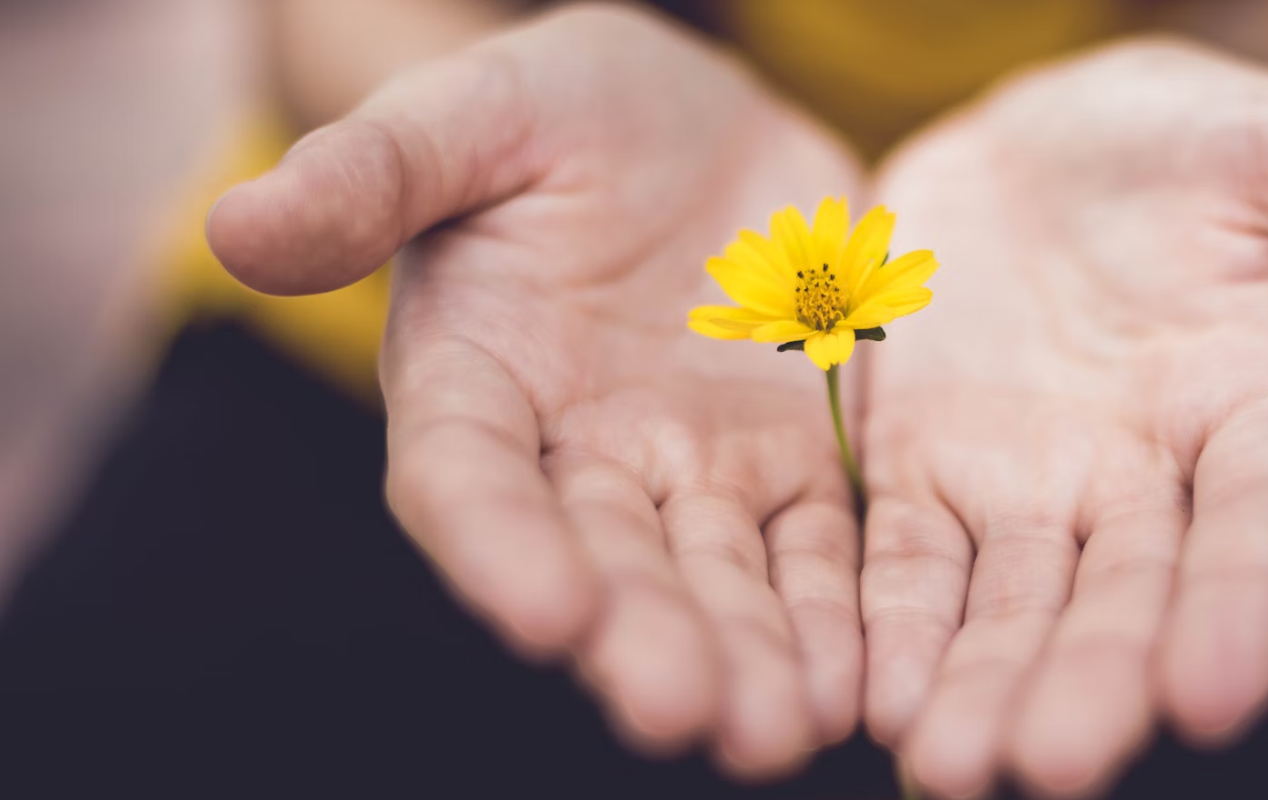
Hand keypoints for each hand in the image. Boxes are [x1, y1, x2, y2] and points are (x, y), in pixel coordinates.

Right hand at [206, 7, 864, 777]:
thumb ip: (375, 172)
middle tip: (686, 712)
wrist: (696, 122)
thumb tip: (236, 224)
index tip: (546, 613)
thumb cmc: (560, 109)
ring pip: (719, 578)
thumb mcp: (475, 113)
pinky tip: (863, 679)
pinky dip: (838, 614)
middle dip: (643, 639)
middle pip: (605, 562)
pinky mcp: (793, 463)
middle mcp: (578, 454)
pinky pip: (818, 549)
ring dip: (750, 657)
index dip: (500, 547)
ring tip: (782, 731)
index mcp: (476, 379)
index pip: (469, 479)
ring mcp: (692, 469)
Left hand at [858, 38, 1267, 797]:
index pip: (1264, 525)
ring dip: (982, 685)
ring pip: (1012, 604)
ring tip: (947, 766)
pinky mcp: (927, 471)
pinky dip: (891, 626)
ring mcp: (1033, 485)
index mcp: (1258, 410)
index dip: (1245, 606)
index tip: (1216, 694)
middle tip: (1052, 766)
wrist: (1045, 144)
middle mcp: (1148, 478)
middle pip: (1126, 596)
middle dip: (1092, 681)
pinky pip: (906, 561)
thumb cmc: (1192, 143)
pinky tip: (869, 697)